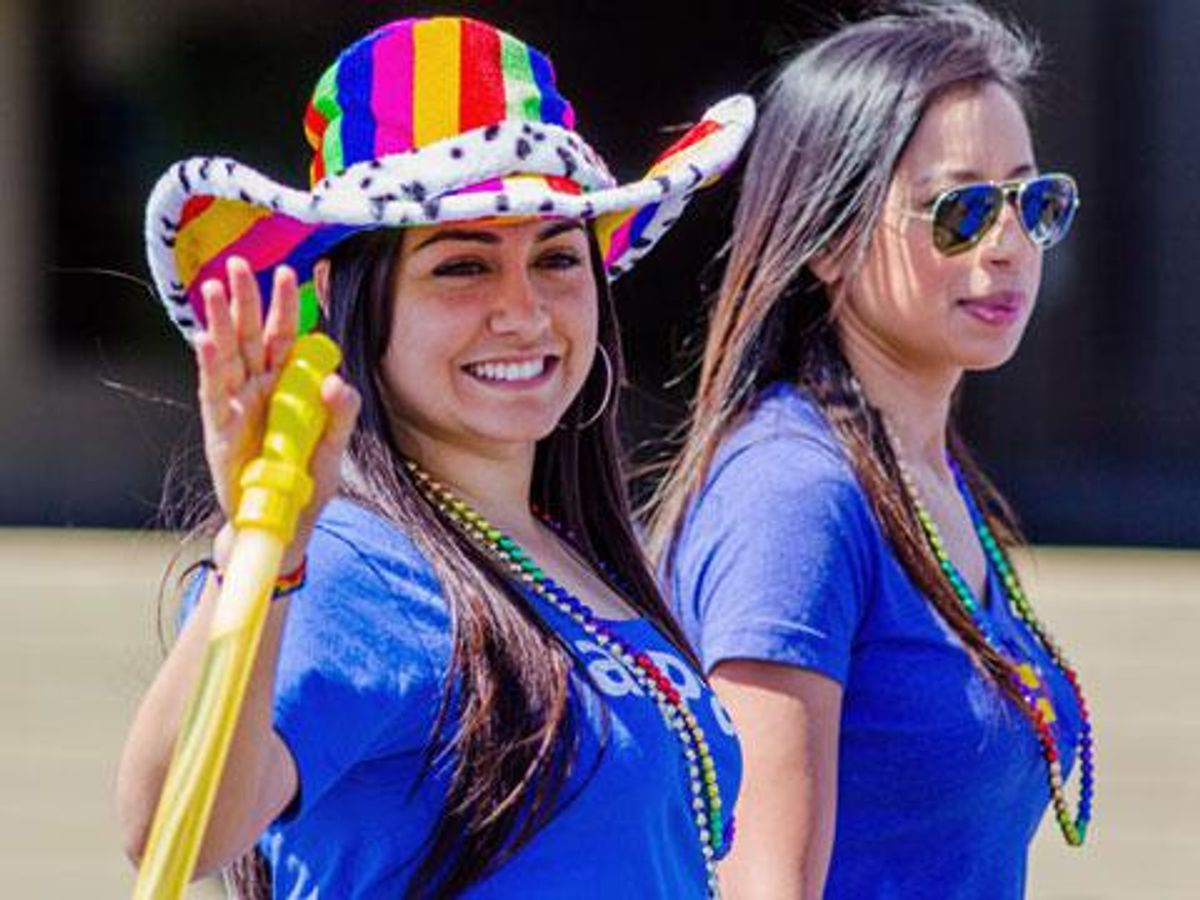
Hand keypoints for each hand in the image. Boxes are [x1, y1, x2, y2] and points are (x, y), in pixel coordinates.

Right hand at [196, 257, 359, 568]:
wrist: (281, 524)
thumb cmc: (306, 482)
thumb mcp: (333, 448)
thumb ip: (341, 416)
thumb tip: (342, 383)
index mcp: (285, 384)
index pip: (284, 336)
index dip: (284, 305)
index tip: (288, 272)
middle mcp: (257, 388)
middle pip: (248, 335)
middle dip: (244, 299)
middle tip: (238, 264)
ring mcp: (236, 406)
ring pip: (225, 356)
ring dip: (217, 322)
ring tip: (211, 289)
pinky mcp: (220, 429)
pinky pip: (214, 393)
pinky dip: (209, 366)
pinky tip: (204, 340)